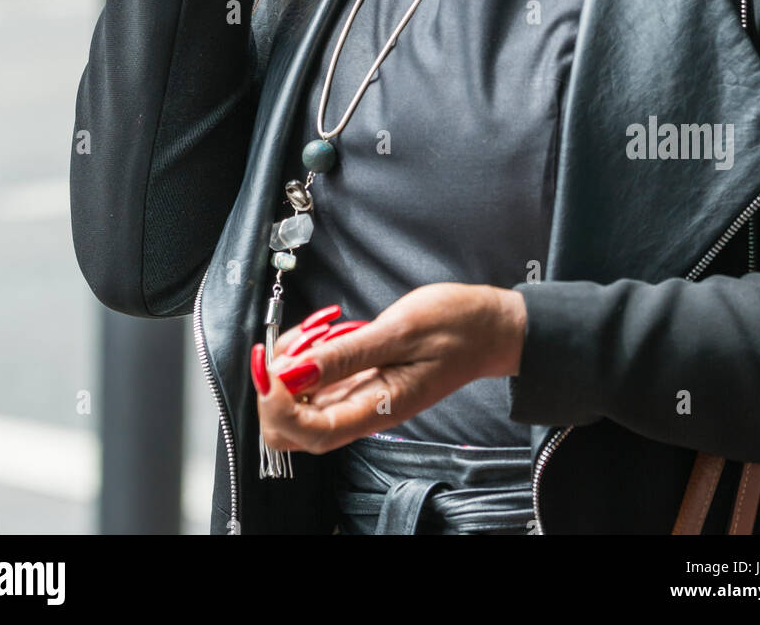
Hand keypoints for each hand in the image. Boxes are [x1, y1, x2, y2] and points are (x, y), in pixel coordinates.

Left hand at [251, 284, 526, 454]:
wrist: (487, 327)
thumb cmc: (454, 327)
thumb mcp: (398, 331)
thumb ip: (345, 356)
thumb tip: (292, 372)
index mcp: (376, 410)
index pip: (309, 432)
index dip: (278, 404)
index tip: (272, 363)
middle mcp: (361, 412)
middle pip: (293, 428)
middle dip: (278, 386)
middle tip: (294, 342)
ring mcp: (357, 397)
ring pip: (299, 401)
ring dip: (292, 364)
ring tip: (319, 328)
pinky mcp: (357, 380)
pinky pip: (315, 380)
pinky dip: (308, 354)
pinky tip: (326, 329)